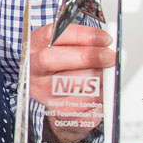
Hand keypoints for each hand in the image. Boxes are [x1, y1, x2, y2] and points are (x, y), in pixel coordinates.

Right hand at [27, 23, 112, 141]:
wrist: (51, 87)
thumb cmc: (61, 62)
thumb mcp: (64, 44)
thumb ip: (83, 40)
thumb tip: (107, 42)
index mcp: (34, 45)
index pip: (52, 35)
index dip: (82, 36)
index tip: (104, 39)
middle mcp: (33, 67)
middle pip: (51, 59)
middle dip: (87, 57)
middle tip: (109, 57)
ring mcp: (41, 89)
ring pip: (68, 83)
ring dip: (95, 77)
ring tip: (106, 73)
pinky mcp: (55, 107)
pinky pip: (79, 103)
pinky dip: (97, 95)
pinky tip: (102, 88)